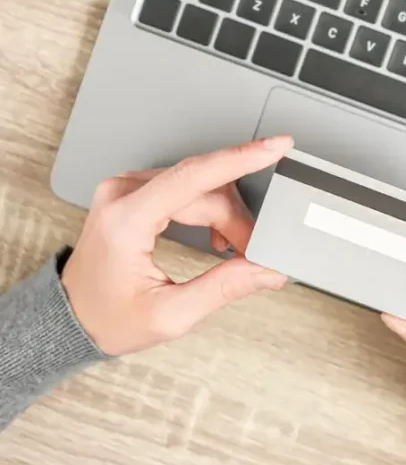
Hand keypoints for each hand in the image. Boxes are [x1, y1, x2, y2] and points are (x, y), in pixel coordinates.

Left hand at [61, 136, 292, 355]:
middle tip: (252, 255)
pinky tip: (216, 234)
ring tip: (231, 249)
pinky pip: (188, 184)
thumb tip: (266, 270)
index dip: (240, 158)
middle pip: (205, 187)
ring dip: (225, 215)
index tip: (276, 147)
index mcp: (125, 221)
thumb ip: (222, 288)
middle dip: (236, 220)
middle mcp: (123, 193)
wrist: (70, 317)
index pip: (193, 176)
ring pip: (201, 184)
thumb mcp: (168, 315)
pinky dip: (210, 208)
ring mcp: (128, 187)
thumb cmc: (106, 318)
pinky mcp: (136, 189)